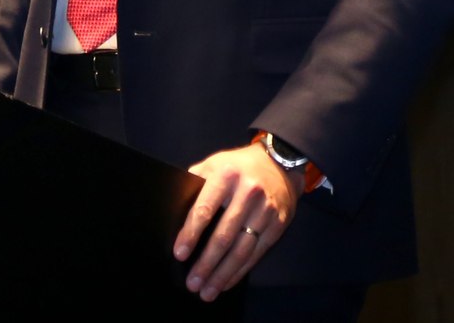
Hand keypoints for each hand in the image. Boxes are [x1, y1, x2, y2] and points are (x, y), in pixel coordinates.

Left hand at [172, 141, 300, 301]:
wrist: (280, 163)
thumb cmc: (238, 167)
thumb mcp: (214, 164)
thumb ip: (196, 182)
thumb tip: (174, 209)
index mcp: (226, 176)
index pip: (205, 210)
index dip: (191, 234)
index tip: (180, 254)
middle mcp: (248, 193)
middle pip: (223, 236)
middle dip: (206, 263)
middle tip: (192, 283)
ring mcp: (265, 210)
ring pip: (241, 250)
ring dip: (222, 274)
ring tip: (207, 291)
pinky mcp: (278, 224)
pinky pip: (256, 254)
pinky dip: (240, 271)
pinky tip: (227, 282)